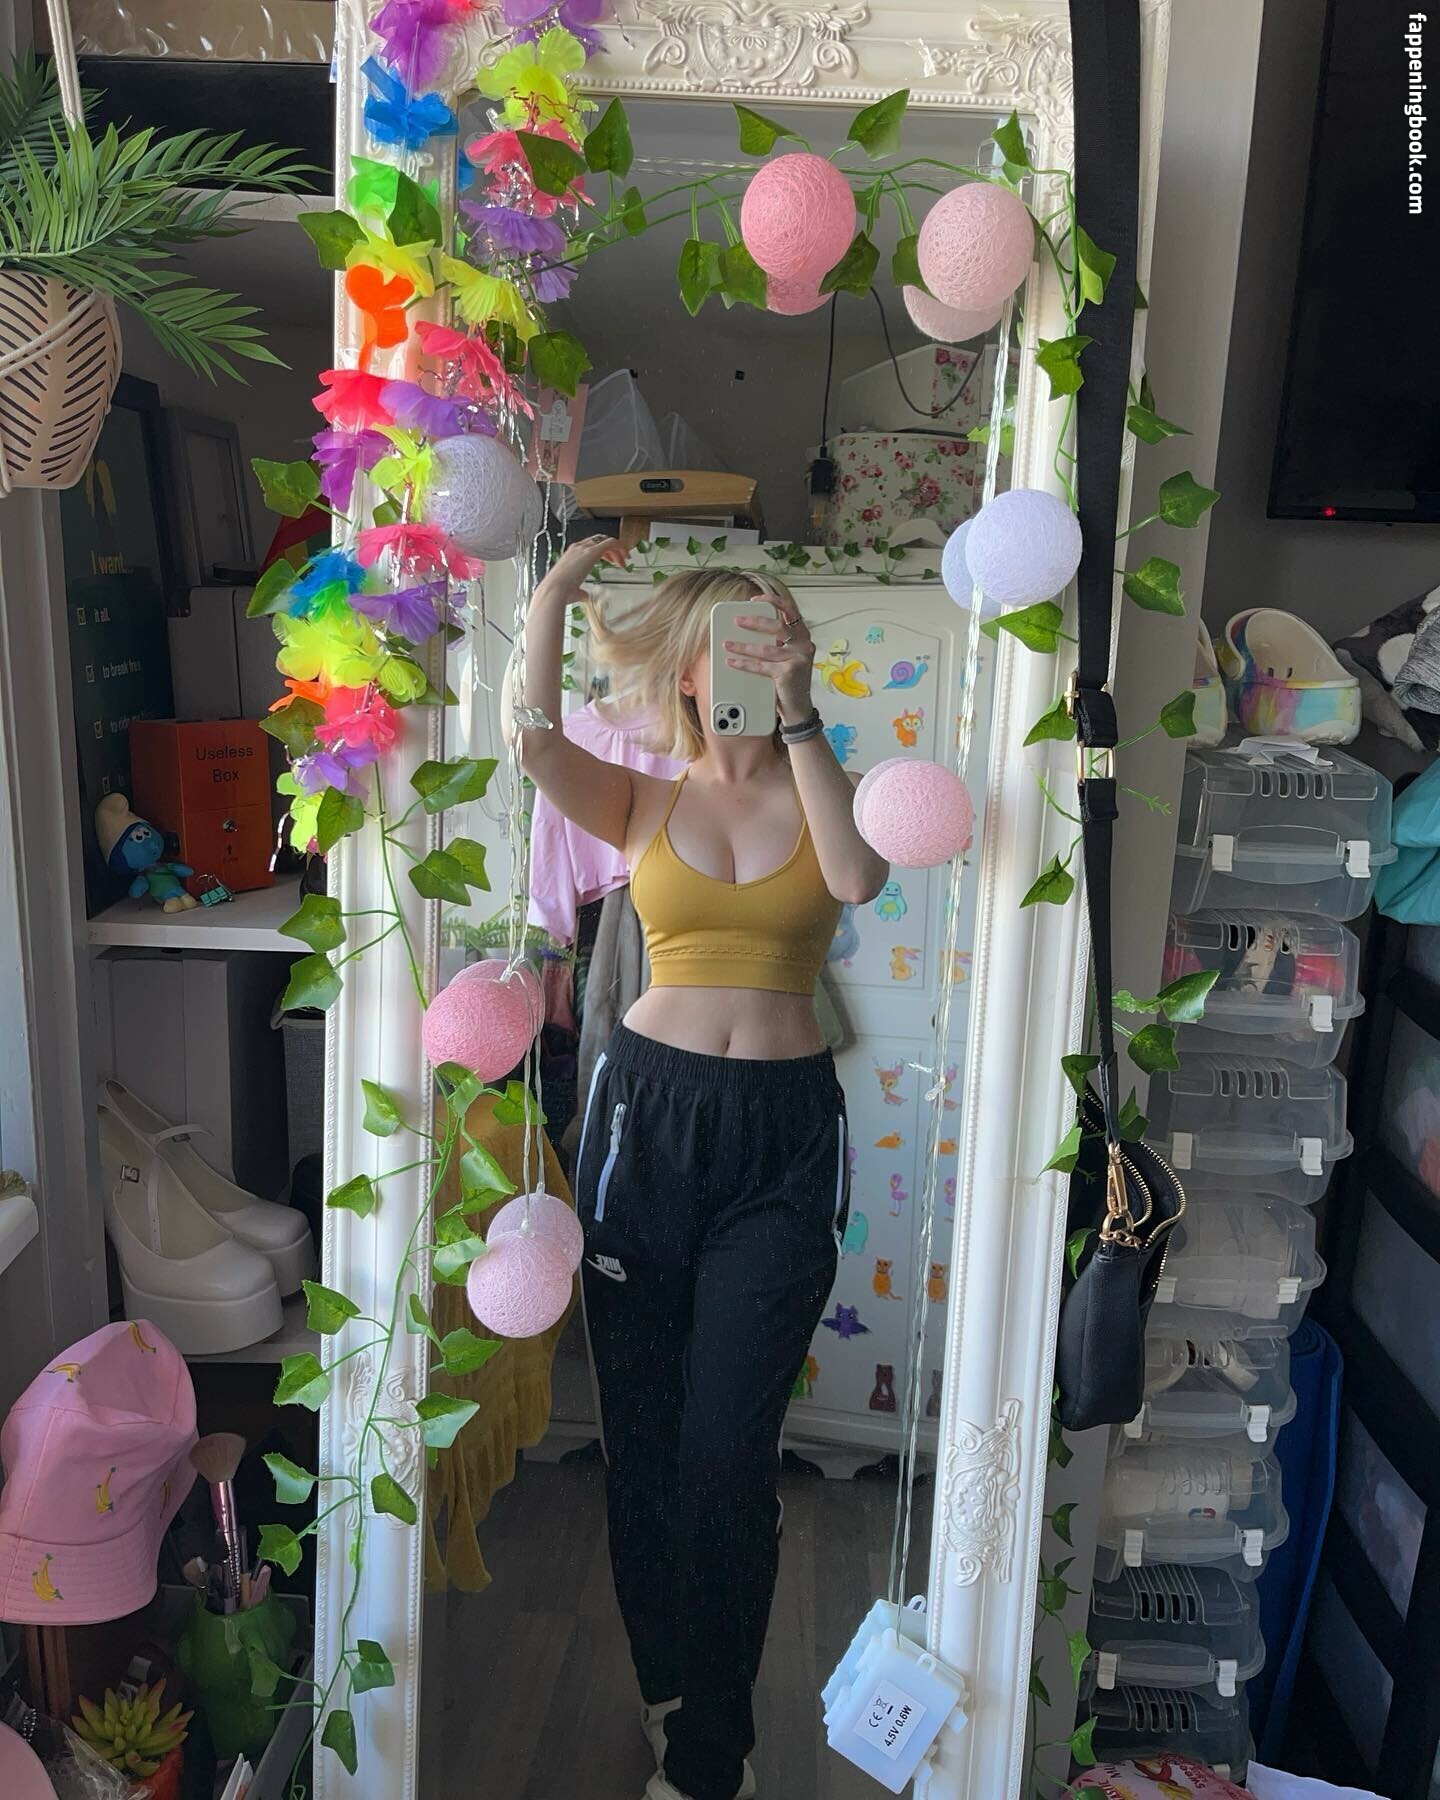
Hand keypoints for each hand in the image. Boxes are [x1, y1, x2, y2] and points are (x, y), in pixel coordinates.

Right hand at [537, 533, 626, 600]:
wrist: (555, 590)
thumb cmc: (559, 591)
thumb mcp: (571, 590)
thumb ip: (579, 591)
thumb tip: (583, 595)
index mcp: (571, 554)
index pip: (591, 545)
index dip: (604, 552)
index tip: (612, 560)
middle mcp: (577, 548)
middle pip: (599, 540)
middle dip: (611, 550)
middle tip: (619, 561)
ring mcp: (584, 548)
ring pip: (606, 540)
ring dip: (617, 550)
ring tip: (623, 561)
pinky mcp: (592, 551)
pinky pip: (611, 542)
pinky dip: (620, 546)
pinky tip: (625, 556)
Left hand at [724, 603, 815, 724]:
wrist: (797, 707)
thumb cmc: (788, 679)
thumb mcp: (785, 656)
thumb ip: (775, 642)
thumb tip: (748, 630)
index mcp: (802, 635)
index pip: (791, 610)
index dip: (774, 601)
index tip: (755, 599)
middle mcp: (804, 644)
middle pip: (777, 626)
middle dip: (754, 622)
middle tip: (736, 621)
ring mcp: (798, 658)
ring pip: (766, 648)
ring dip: (743, 646)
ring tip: (727, 644)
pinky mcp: (789, 672)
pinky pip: (761, 666)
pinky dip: (744, 663)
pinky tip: (732, 661)